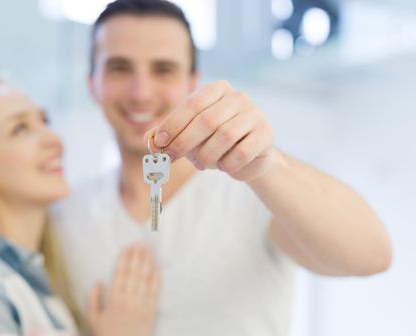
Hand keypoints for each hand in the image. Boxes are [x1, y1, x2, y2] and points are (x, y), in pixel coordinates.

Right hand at [88, 244, 159, 335]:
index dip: (124, 259)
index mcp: (113, 300)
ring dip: (148, 264)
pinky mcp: (152, 314)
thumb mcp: (92, 317)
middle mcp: (128, 301)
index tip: (127, 247)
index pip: (120, 274)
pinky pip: (155, 294)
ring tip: (149, 251)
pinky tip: (158, 269)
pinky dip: (157, 280)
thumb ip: (92, 298)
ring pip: (145, 280)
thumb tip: (98, 281)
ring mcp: (141, 307)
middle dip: (137, 256)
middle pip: (134, 273)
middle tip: (141, 243)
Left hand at [145, 80, 274, 182]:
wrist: (248, 157)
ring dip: (206, 155)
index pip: (192, 103)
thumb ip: (168, 136)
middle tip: (172, 159)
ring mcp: (255, 114)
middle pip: (207, 120)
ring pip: (225, 136)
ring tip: (200, 164)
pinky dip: (227, 163)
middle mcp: (238, 97)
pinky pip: (242, 152)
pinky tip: (222, 166)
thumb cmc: (213, 142)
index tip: (160, 143)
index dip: (174, 123)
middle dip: (185, 142)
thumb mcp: (188, 136)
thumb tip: (149, 140)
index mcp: (217, 89)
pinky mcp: (265, 134)